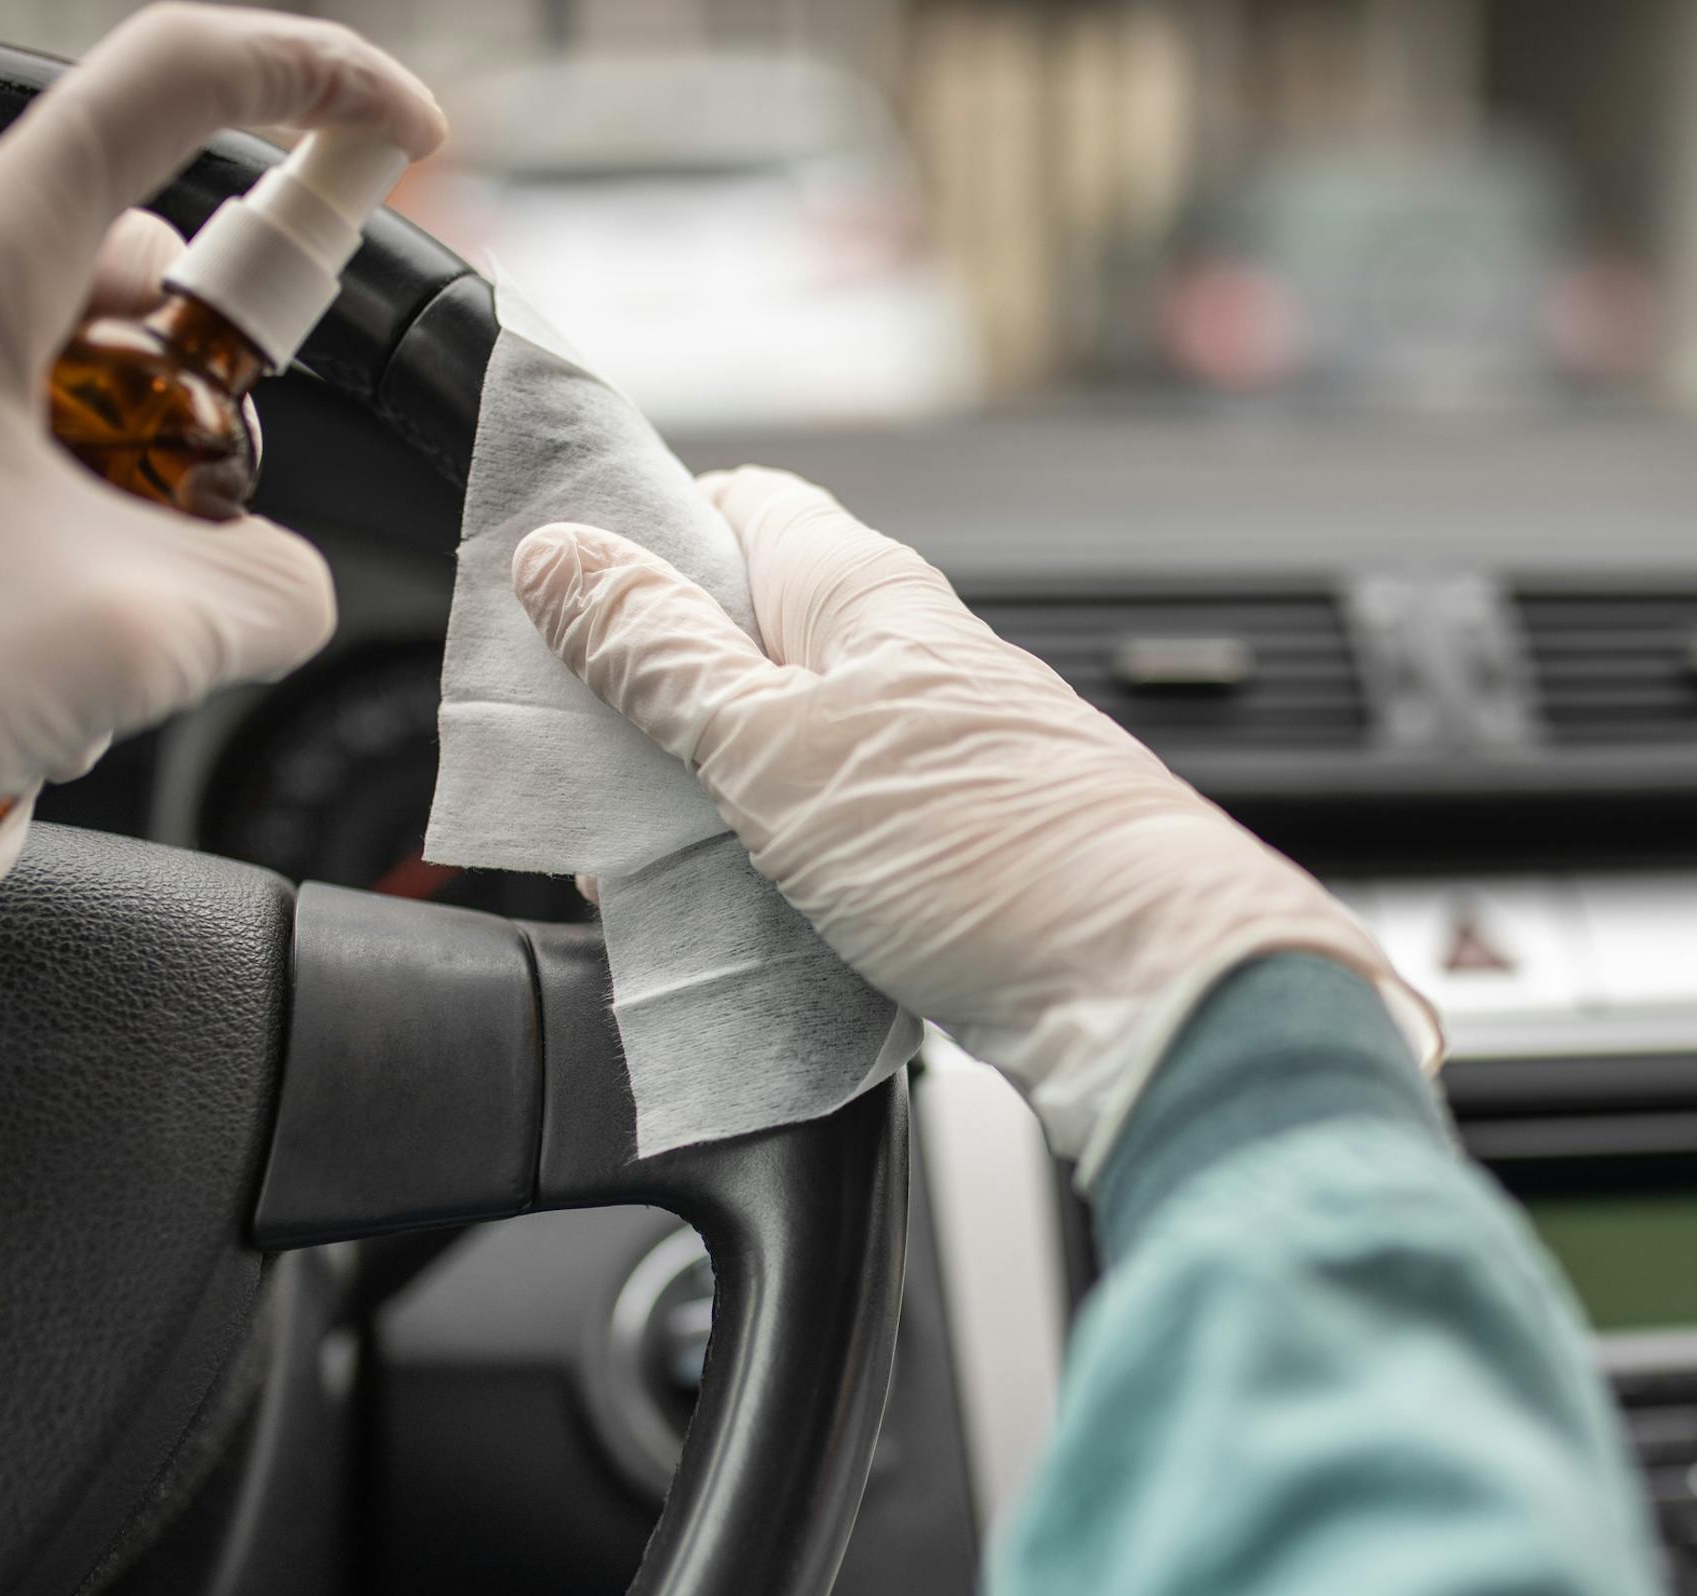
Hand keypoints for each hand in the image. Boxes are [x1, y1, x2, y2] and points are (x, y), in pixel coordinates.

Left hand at [0, 5, 443, 1001]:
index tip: (405, 147)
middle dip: (194, 469)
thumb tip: (283, 589)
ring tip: (48, 714)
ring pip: (59, 439)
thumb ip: (273, 590)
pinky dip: (15, 625)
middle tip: (186, 586)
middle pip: (134, 316)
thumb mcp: (121, 634)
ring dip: (100, 582)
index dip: (319, 95)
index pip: (175, 85)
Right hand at [512, 467, 1438, 1169]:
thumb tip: (560, 560)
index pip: (730, 508)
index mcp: (859, 590)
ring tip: (624, 853)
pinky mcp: (933, 845)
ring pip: (768, 741)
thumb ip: (658, 656)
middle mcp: (894, 657)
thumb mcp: (773, 745)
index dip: (637, 539)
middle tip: (571, 758)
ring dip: (689, 787)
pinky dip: (751, 854)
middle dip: (642, 690)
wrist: (1142, 987)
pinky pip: (813, 824)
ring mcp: (918, 752)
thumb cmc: (987, 850)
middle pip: (736, 632)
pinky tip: (711, 902)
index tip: (553, 605)